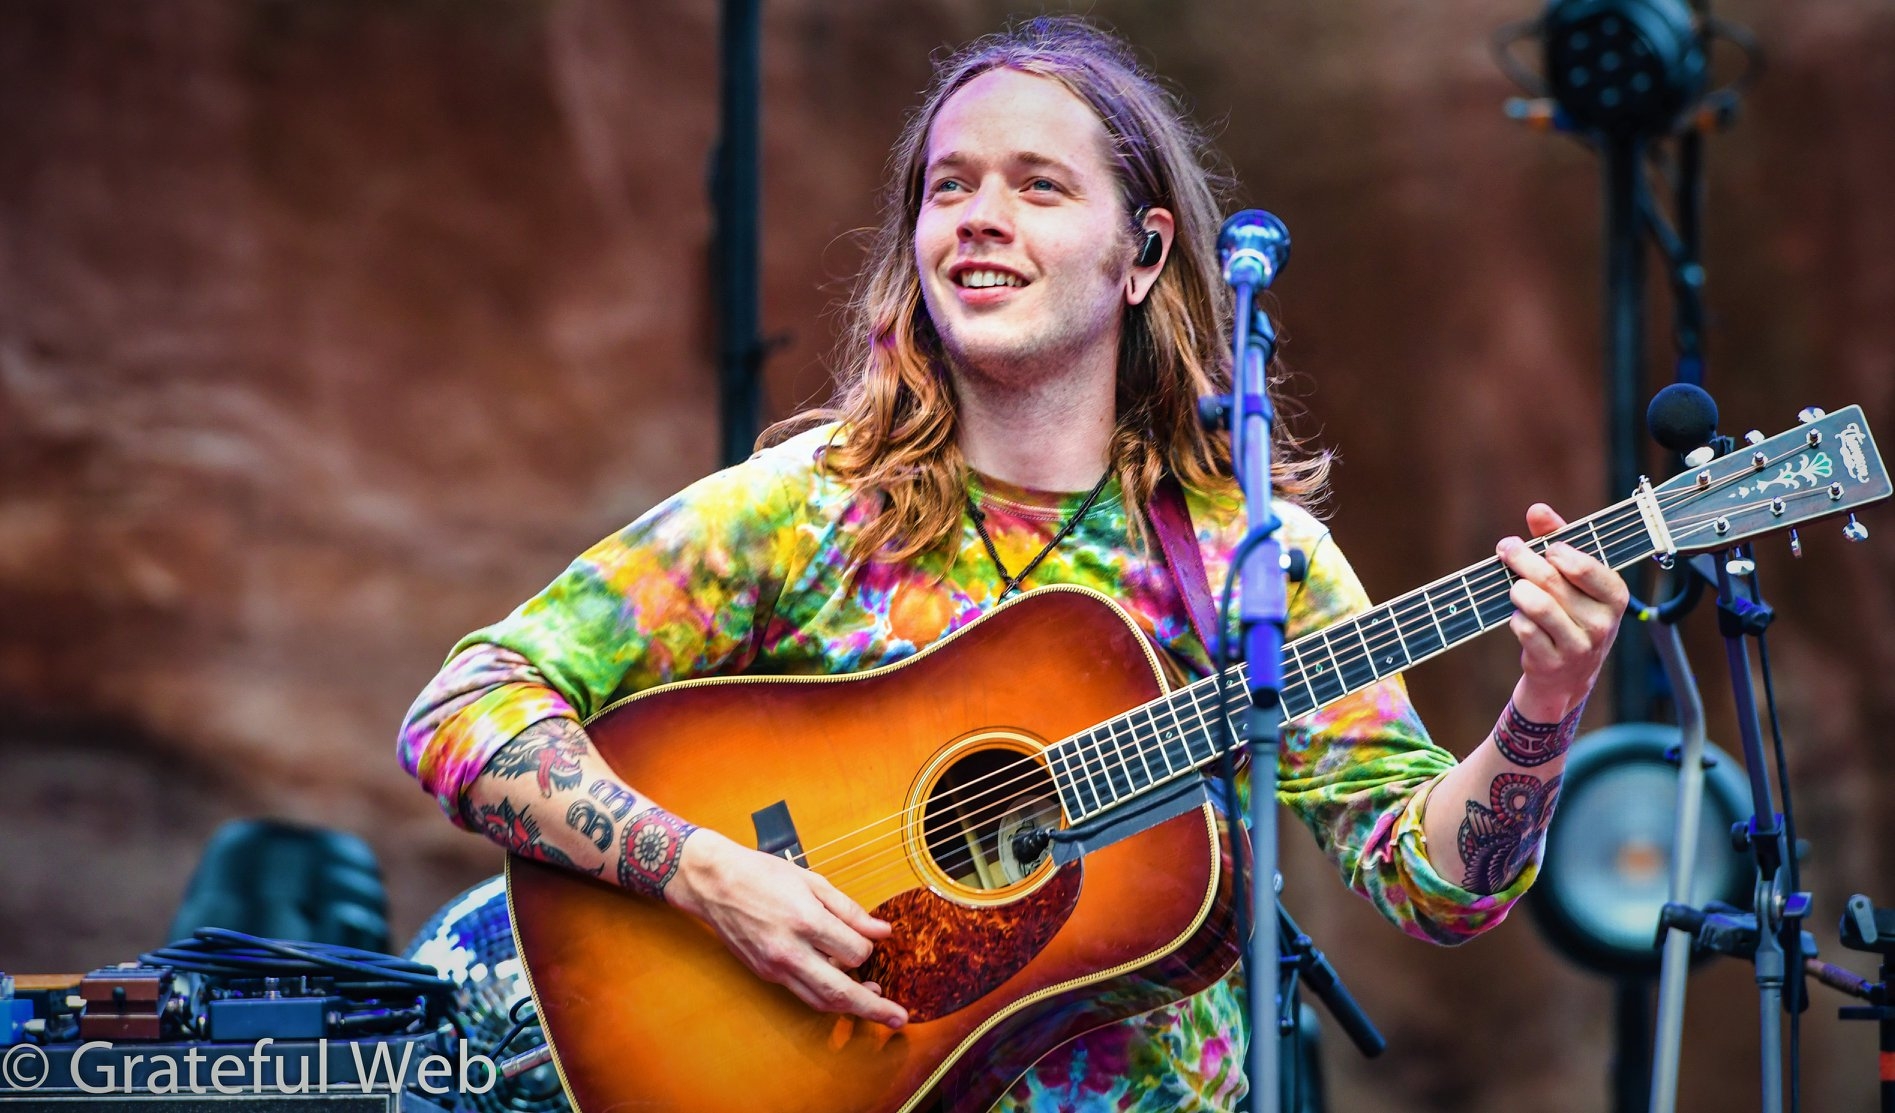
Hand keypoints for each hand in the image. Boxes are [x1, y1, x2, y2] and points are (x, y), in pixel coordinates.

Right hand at [666, 828, 907, 1027]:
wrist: (713, 883)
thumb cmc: (762, 874)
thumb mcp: (811, 881)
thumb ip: (848, 910)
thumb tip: (881, 931)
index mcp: (805, 921)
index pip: (854, 952)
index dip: (869, 948)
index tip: (874, 939)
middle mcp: (789, 951)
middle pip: (839, 992)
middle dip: (873, 1009)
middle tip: (899, 1018)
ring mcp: (775, 967)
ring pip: (820, 1001)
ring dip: (851, 1008)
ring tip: (876, 1006)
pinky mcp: (765, 974)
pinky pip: (803, 993)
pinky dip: (825, 996)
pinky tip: (841, 987)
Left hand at [1497, 503, 1629, 720]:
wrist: (1568, 675)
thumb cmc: (1571, 612)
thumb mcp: (1574, 577)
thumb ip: (1558, 539)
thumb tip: (1537, 509)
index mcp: (1614, 596)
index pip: (1584, 566)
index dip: (1556, 551)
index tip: (1543, 547)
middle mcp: (1602, 622)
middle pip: (1551, 580)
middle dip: (1522, 559)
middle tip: (1506, 549)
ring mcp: (1578, 646)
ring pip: (1536, 605)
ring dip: (1517, 589)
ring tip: (1515, 587)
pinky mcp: (1553, 663)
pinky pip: (1524, 629)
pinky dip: (1515, 618)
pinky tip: (1519, 617)